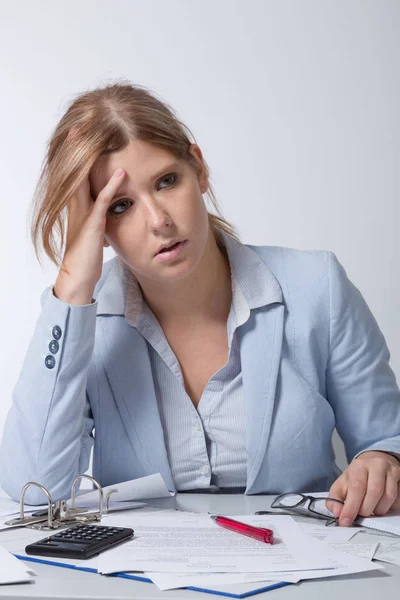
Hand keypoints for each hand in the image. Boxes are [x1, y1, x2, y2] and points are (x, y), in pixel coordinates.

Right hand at [54, 131, 125, 304]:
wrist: (79, 276)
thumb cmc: (88, 255)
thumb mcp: (95, 230)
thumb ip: (100, 216)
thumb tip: (110, 213)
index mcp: (78, 205)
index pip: (77, 173)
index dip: (79, 154)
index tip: (82, 133)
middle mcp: (77, 206)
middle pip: (76, 170)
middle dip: (77, 147)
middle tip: (80, 124)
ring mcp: (83, 214)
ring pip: (85, 180)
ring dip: (92, 159)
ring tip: (96, 136)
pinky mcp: (93, 225)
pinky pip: (102, 202)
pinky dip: (112, 186)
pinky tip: (122, 173)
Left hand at [328, 451, 399, 525]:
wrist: (375, 462)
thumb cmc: (358, 476)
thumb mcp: (343, 484)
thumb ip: (335, 498)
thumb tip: (336, 512)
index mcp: (359, 466)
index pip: (356, 487)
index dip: (351, 507)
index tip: (345, 521)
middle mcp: (377, 465)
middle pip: (374, 492)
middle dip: (366, 509)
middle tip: (361, 513)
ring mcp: (391, 471)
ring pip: (388, 497)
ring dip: (379, 509)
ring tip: (371, 508)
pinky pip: (398, 499)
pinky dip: (390, 506)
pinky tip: (382, 504)